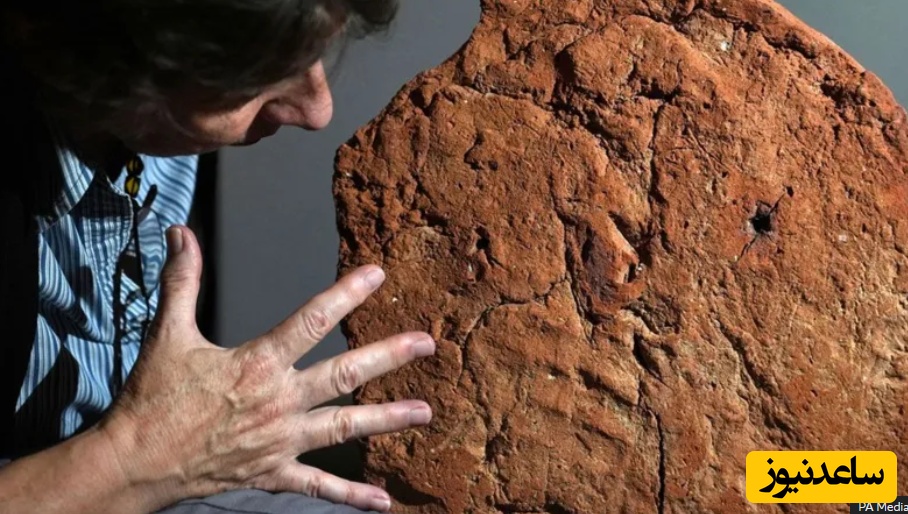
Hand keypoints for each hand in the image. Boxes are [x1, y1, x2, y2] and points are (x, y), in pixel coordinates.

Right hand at [98, 226, 433, 512]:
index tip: (377, 276)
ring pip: (344, 427)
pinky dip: (350, 494)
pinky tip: (382, 501)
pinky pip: (318, 485)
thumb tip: (181, 233)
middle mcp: (279, 401)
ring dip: (386, 419)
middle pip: (344, 374)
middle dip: (388, 356)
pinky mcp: (273, 473)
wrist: (135, 461)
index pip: (312, 320)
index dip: (346, 295)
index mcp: (258, 364)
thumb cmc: (153, 398)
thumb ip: (182, 282)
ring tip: (424, 412)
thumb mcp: (168, 333)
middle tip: (427, 343)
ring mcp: (280, 441)